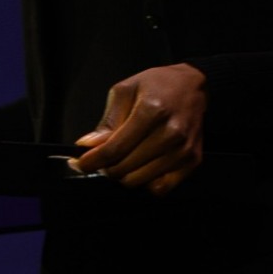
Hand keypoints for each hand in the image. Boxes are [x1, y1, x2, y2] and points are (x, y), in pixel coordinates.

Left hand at [68, 63, 206, 194]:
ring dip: (125, 174)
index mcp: (151, 112)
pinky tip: (142, 166)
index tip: (79, 164)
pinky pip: (161, 188)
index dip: (91, 161)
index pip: (114, 149)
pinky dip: (146, 182)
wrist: (191, 85)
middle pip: (124, 169)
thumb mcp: (124, 91)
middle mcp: (171, 133)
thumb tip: (88, 146)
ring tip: (124, 158)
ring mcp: (184, 150)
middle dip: (105, 166)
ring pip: (139, 181)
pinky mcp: (193, 160)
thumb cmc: (156, 85)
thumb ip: (107, 121)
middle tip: (103, 157)